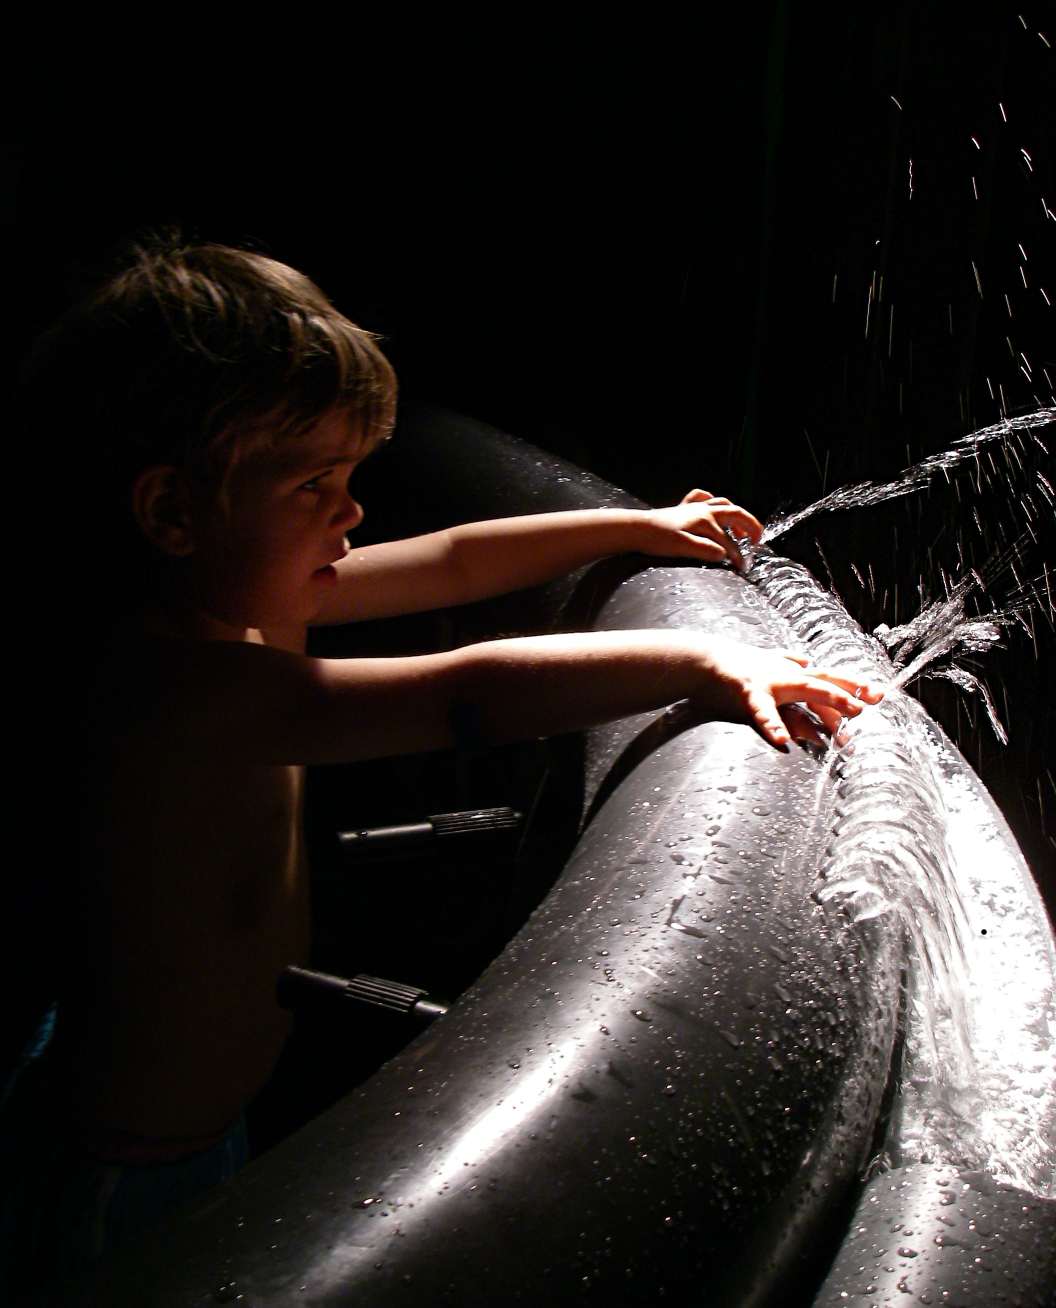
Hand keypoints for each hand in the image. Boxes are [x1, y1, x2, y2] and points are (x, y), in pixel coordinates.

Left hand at [641, 490, 763, 570]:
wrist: (636, 529)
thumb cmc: (658, 540)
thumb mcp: (683, 548)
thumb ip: (705, 551)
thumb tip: (724, 554)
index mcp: (705, 521)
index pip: (727, 541)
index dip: (737, 555)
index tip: (742, 568)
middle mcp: (703, 510)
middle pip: (735, 513)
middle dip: (750, 526)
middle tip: (758, 540)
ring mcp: (694, 508)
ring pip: (723, 504)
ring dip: (736, 515)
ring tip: (740, 529)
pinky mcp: (683, 509)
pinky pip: (702, 498)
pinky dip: (711, 501)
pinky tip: (712, 509)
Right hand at [693, 638, 885, 748]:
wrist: (703, 660)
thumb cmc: (734, 668)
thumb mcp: (766, 663)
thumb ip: (787, 661)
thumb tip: (806, 658)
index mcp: (792, 671)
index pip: (830, 676)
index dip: (855, 684)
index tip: (880, 694)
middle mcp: (787, 674)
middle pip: (825, 683)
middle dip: (847, 695)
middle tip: (867, 709)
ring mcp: (770, 682)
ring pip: (803, 691)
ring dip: (824, 707)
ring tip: (840, 729)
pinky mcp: (748, 693)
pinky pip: (763, 712)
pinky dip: (774, 727)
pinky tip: (784, 743)